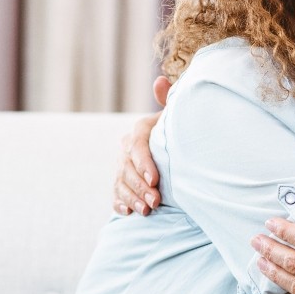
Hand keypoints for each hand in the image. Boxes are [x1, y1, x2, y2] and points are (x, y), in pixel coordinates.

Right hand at [112, 76, 171, 215]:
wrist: (176, 151)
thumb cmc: (178, 133)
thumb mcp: (175, 117)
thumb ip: (169, 101)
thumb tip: (160, 80)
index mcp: (140, 130)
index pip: (137, 145)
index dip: (144, 163)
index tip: (155, 179)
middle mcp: (127, 147)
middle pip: (128, 167)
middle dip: (140, 186)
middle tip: (155, 201)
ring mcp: (122, 166)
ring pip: (121, 182)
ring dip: (132, 197)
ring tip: (147, 211)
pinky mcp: (122, 182)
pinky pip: (116, 194)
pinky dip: (121, 204)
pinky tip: (129, 213)